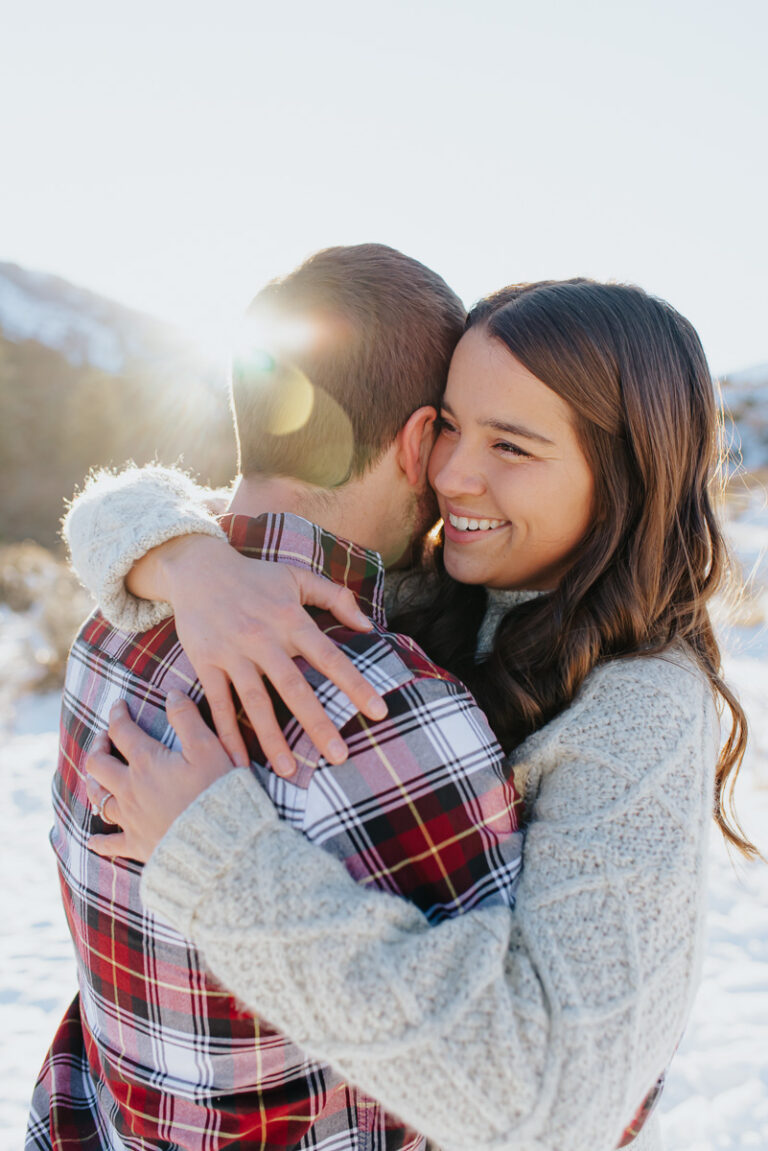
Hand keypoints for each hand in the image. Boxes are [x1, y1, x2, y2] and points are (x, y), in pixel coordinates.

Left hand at [86, 695, 232, 862]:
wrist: (219, 842)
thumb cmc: (217, 791)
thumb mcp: (209, 748)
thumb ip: (188, 719)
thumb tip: (172, 694)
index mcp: (147, 763)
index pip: (122, 731)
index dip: (118, 715)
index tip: (118, 705)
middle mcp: (131, 789)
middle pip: (98, 764)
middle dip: (98, 747)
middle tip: (104, 739)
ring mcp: (132, 818)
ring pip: (98, 798)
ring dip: (93, 784)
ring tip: (96, 776)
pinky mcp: (139, 844)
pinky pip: (111, 844)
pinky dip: (100, 841)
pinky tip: (93, 841)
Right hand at [132, 536, 387, 775]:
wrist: (198, 568)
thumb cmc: (255, 576)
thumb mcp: (298, 576)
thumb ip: (336, 597)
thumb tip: (369, 625)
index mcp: (291, 619)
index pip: (330, 657)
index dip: (355, 685)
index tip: (378, 712)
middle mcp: (263, 639)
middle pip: (294, 688)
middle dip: (318, 724)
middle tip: (340, 756)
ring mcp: (233, 653)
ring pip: (255, 702)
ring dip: (272, 738)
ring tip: (289, 771)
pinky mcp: (207, 664)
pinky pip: (218, 704)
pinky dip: (226, 734)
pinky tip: (237, 761)